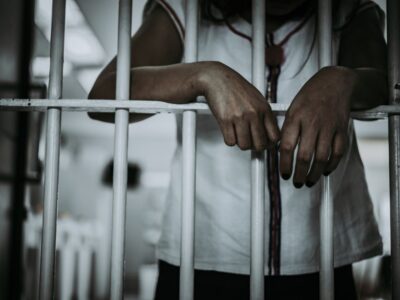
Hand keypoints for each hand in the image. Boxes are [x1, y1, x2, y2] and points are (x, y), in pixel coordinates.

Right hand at [199, 62, 279, 150]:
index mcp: (264, 108)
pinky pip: (230, 142)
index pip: (274, 136)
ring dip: (240, 143)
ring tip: (238, 133)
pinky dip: (229, 139)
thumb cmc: (235, 87)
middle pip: (260, 144)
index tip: (264, 143)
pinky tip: (229, 130)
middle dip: (254, 146)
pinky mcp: (226, 120)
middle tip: (249, 141)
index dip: (269, 143)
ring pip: (244, 145)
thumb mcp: (256, 98)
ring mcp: (240, 117)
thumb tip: (268, 134)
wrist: (216, 78)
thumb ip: (263, 115)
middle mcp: (254, 113)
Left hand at [279, 66, 356, 187]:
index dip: (284, 164)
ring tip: (309, 181)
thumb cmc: (310, 96)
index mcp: (296, 117)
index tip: (284, 173)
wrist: (335, 82)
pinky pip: (338, 152)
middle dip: (299, 174)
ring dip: (315, 173)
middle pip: (304, 156)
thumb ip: (287, 128)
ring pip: (322, 157)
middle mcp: (312, 123)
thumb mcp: (292, 108)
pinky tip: (325, 171)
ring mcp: (328, 127)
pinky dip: (332, 164)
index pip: (286, 146)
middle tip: (296, 182)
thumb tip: (279, 150)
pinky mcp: (341, 129)